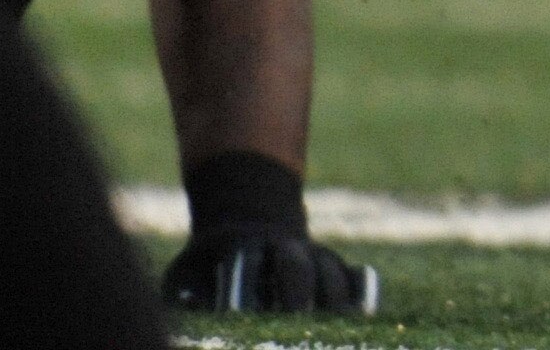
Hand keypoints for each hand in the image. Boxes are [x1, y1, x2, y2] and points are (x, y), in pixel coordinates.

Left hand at [163, 226, 381, 312]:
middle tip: (297, 318)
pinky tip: (363, 316)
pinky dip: (362, 294)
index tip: (238, 314)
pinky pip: (356, 278)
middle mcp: (286, 244)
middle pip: (296, 266)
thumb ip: (186, 291)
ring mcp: (315, 254)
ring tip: (337, 324)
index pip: (248, 265)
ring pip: (331, 271)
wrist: (250, 224)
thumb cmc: (211, 263)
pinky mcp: (335, 267)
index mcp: (244, 242)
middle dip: (298, 294)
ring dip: (334, 299)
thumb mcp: (188, 270)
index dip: (245, 291)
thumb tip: (194, 306)